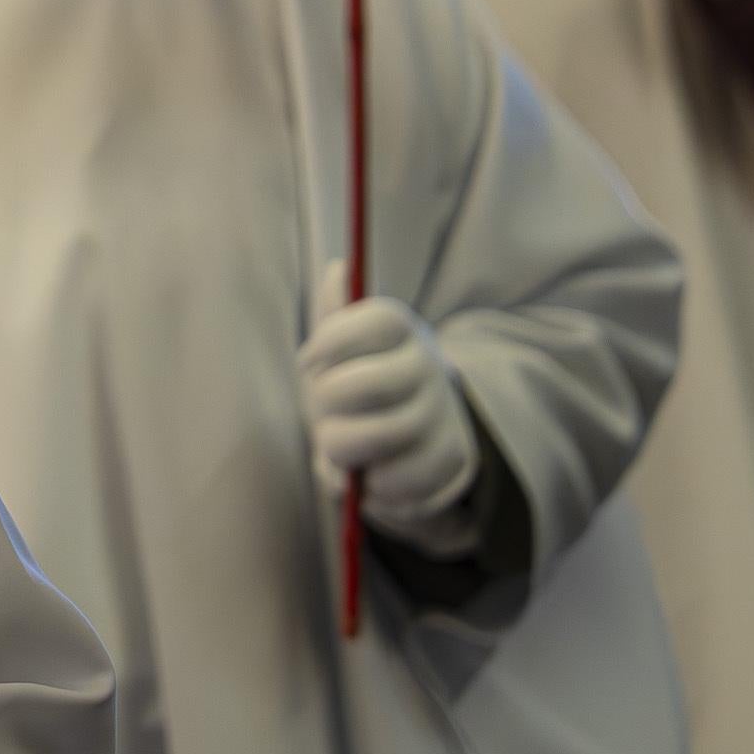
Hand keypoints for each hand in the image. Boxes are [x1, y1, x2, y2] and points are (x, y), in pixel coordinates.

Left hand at [301, 271, 481, 553]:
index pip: (377, 319)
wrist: (411, 435)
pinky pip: (394, 479)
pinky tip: (364, 470)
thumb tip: (338, 270)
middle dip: (326, 401)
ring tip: (336, 443)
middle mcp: (429, 367)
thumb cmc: (359, 380)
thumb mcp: (344, 345)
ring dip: (339, 445)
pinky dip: (367, 483)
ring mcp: (441, 415)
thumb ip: (336, 310)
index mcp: (401, 330)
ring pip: (377, 435)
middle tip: (319, 407)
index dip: (332, 340)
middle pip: (365, 383)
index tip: (306, 360)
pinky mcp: (447, 460)